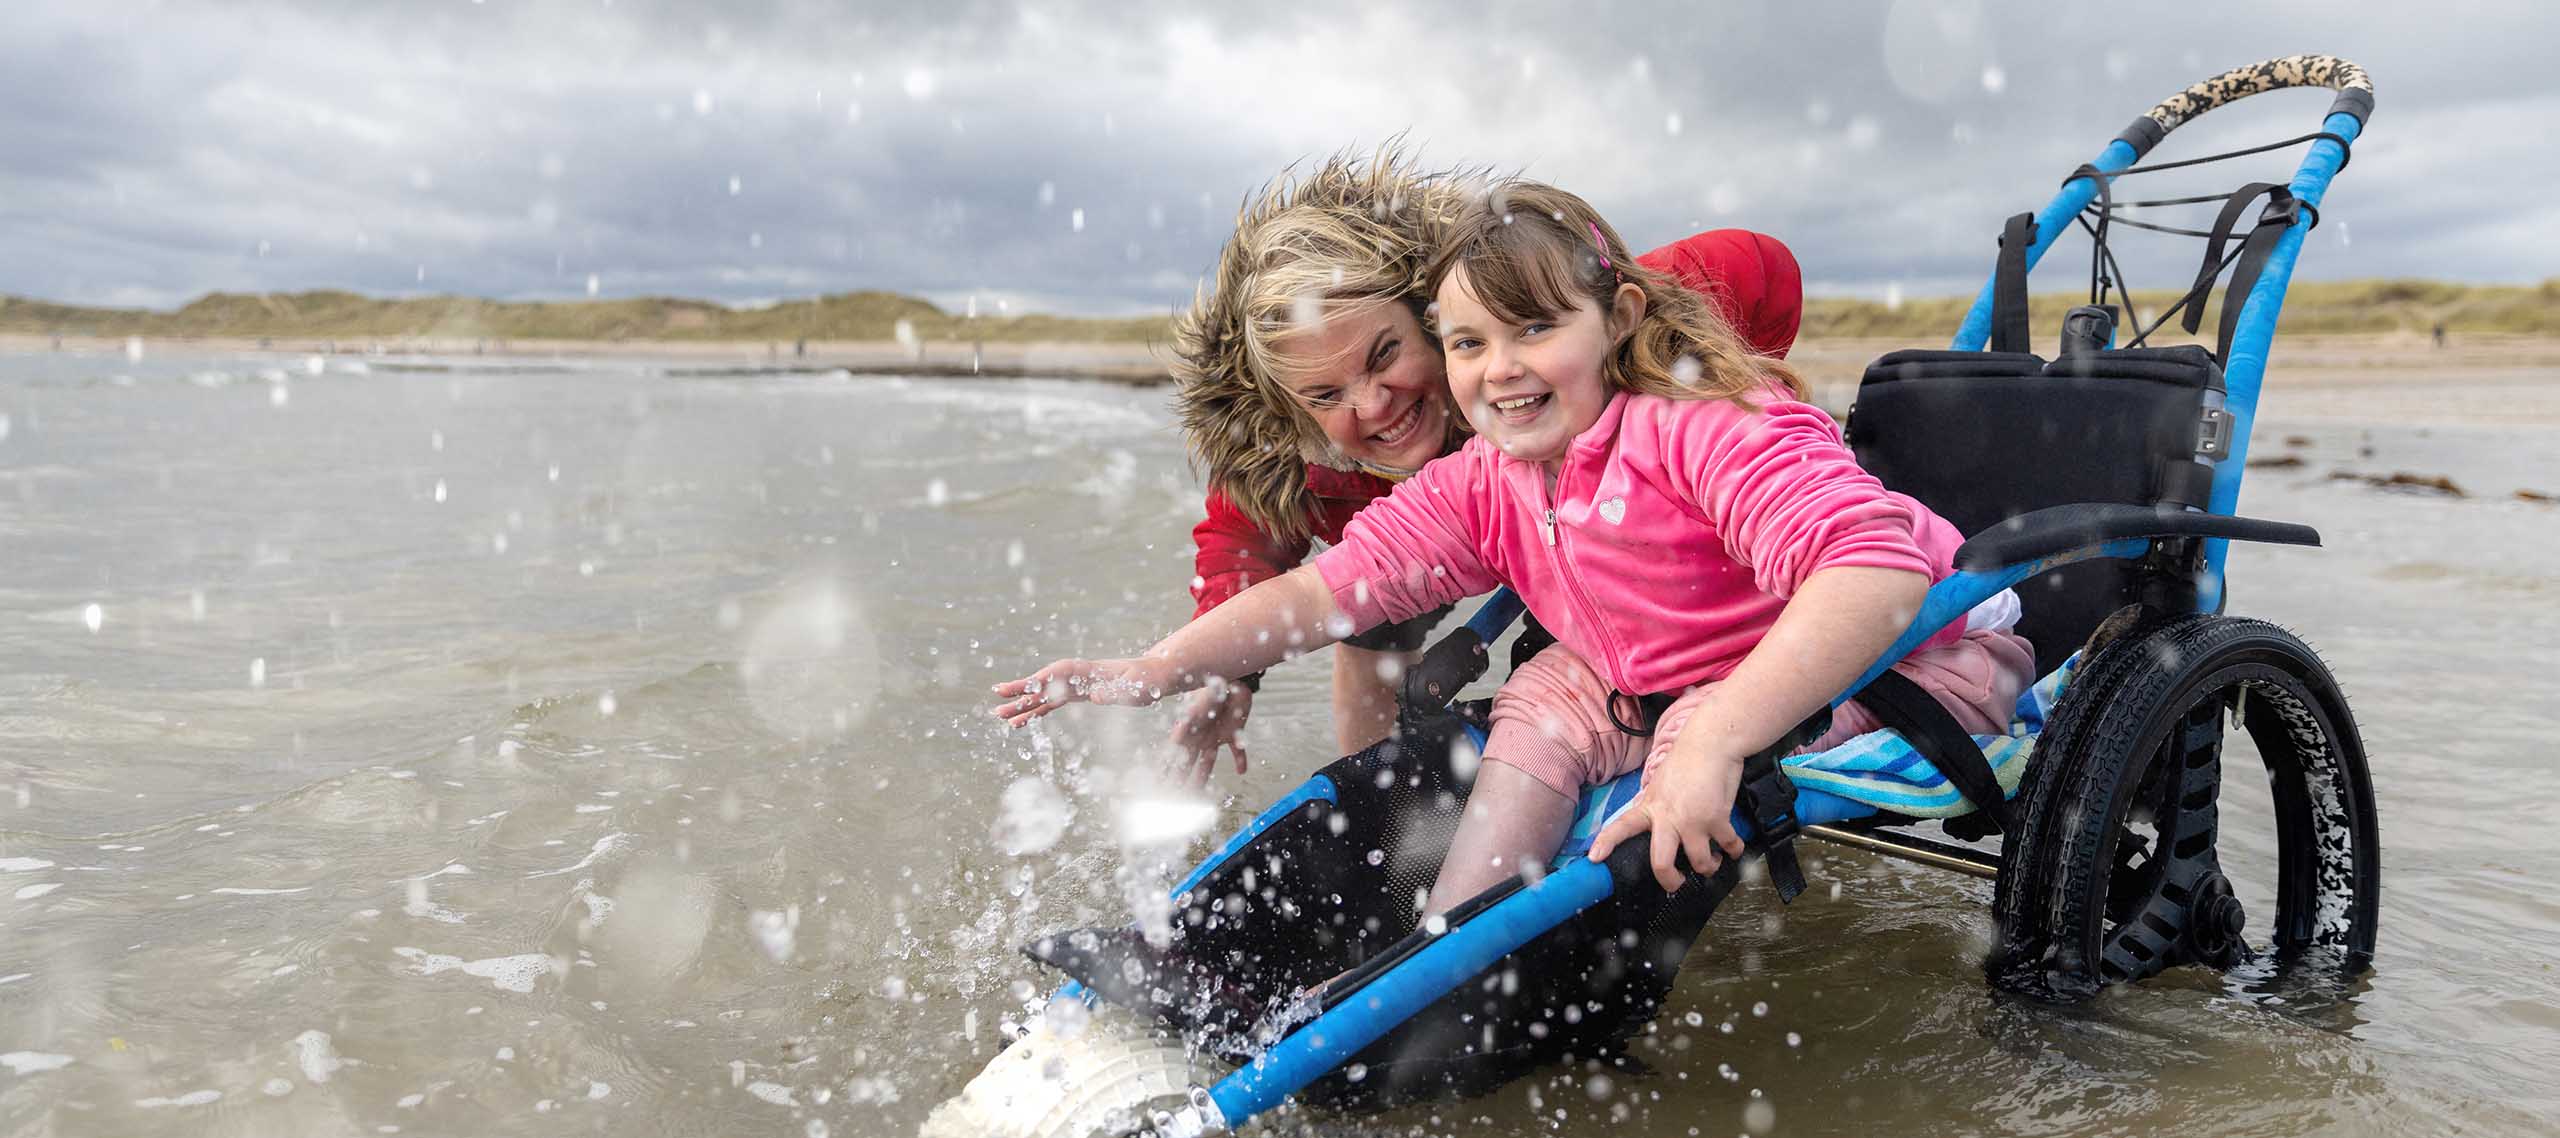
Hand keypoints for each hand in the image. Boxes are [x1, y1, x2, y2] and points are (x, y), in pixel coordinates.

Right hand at [990, 657, 1173, 726]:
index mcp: (1091, 669)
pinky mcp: (1078, 695)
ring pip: (1044, 695)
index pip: (1059, 672)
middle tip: (997, 700)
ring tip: (1001, 717)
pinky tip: (1022, 722)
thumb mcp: (1138, 688)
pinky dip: (1036, 712)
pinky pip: (1052, 704)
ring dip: (1023, 705)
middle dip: (1021, 691)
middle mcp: (1078, 676)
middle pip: (1045, 683)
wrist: (1156, 675)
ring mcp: (1076, 685)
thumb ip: (1116, 692)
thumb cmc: (1149, 681)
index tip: (1024, 687)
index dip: (1040, 679)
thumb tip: (1093, 698)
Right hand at [1164, 680, 1252, 787]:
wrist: (1234, 675)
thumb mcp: (1201, 701)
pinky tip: (1242, 771)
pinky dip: (1240, 759)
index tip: (1156, 782)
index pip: (1174, 752)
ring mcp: (1216, 735)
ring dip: (1202, 776)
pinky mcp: (1233, 732)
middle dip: (1179, 778)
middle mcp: (1200, 735)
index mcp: (1190, 729)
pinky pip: (1237, 750)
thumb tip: (1177, 733)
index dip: (1164, 767)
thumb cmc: (1215, 684)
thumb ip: (1190, 716)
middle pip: (1188, 762)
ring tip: (1198, 792)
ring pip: (1207, 762)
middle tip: (1171, 796)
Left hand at [1588, 728, 1748, 893]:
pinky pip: (1728, 846)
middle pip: (1661, 862)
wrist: (1710, 742)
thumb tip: (1652, 826)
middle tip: (1676, 884)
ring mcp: (1692, 821)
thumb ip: (1655, 808)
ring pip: (1699, 862)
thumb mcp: (1660, 784)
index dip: (1606, 843)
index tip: (1594, 858)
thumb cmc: (1687, 761)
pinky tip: (1734, 848)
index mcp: (1650, 807)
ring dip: (1708, 867)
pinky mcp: (1717, 819)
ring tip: (1711, 862)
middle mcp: (1668, 817)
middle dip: (1670, 881)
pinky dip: (1735, 851)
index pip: (1621, 826)